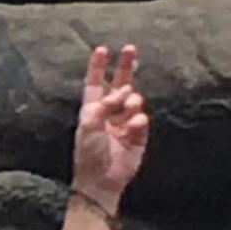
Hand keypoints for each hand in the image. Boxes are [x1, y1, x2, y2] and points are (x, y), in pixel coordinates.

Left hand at [72, 42, 148, 204]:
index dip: (98, 67)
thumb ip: (104, 105)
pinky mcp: (138, 135)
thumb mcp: (89, 125)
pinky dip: (138, 120)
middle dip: (125, 67)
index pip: (96, 84)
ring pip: (134, 100)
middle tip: (131, 49)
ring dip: (132, 99)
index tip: (101, 49)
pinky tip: (134, 126)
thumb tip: (124, 90)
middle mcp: (109, 114)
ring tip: (130, 104)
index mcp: (92, 110)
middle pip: (119, 84)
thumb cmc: (89, 154)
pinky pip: (141, 120)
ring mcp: (124, 123)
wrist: (101, 180)